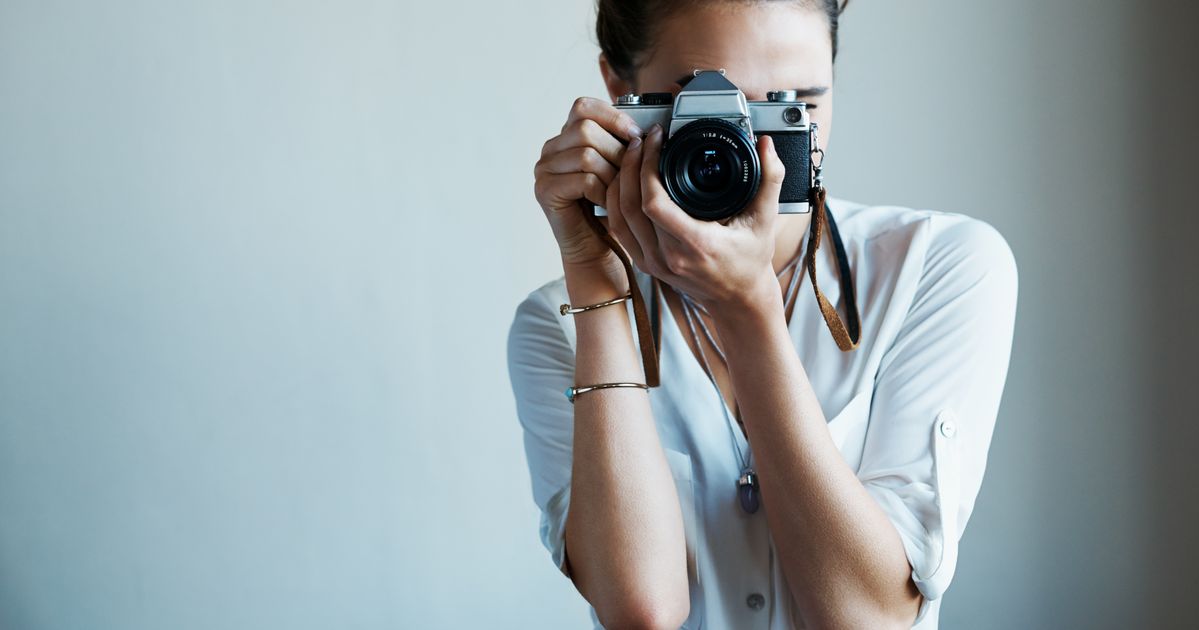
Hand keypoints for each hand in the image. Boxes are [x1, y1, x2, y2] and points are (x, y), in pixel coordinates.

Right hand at [534, 96, 643, 268]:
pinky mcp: (545, 191)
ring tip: (619, 191)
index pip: (583, 107)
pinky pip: (583, 179)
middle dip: (617, 150)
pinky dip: (603, 192)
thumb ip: (624, 143)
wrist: (595, 247)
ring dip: (612, 173)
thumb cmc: (609, 208)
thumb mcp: (619, 168)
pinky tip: (608, 203)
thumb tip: (651, 126)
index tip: (637, 135)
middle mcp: (550, 150)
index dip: (613, 117)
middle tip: (631, 171)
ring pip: (587, 154)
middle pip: (586, 129)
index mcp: (566, 137)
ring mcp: (544, 170)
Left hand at [604, 123, 785, 311]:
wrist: (738, 299)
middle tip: (642, 140)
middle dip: (631, 165)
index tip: (657, 141)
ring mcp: (653, 262)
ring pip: (617, 216)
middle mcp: (668, 256)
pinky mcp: (644, 263)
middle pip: (630, 205)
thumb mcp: (765, 220)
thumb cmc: (750, 262)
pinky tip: (622, 181)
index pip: (655, 204)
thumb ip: (770, 179)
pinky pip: (617, 229)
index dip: (648, 167)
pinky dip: (614, 202)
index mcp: (696, 244)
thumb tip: (766, 145)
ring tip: (632, 154)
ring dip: (618, 181)